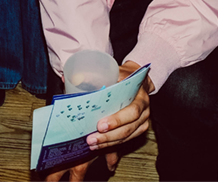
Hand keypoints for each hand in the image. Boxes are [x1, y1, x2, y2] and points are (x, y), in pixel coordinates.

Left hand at [42, 61, 151, 181]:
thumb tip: (73, 79)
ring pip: (127, 136)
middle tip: (92, 139)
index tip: (100, 125)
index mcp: (140, 94)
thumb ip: (95, 75)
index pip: (132, 110)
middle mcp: (144, 109)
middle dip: (109, 136)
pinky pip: (127, 140)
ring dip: (109, 143)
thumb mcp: (114, 70)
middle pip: (128, 127)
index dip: (117, 120)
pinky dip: (113, 146)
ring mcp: (143, 120)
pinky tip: (101, 147)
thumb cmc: (124, 75)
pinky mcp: (139, 128)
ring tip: (93, 144)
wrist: (137, 79)